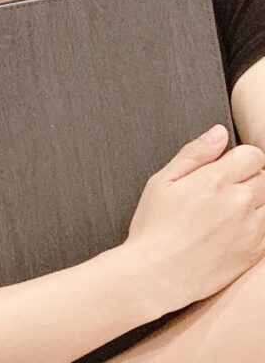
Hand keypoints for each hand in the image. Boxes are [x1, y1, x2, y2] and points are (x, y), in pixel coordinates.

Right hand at [124, 124, 264, 310]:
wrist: (157, 275)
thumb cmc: (153, 228)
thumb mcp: (161, 182)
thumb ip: (194, 154)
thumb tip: (218, 133)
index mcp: (214, 181)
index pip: (252, 155)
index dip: (239, 158)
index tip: (225, 168)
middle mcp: (239, 202)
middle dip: (248, 178)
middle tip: (223, 191)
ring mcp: (252, 229)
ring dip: (256, 201)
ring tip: (229, 211)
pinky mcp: (256, 251)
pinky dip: (258, 224)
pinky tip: (234, 229)